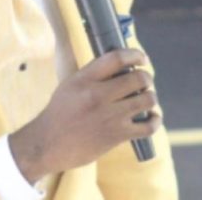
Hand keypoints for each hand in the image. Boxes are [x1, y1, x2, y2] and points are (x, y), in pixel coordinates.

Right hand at [7, 49, 160, 182]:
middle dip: (146, 78)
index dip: (135, 55)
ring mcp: (109, 116)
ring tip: (146, 99)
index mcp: (85, 79)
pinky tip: (152, 117)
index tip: (141, 59)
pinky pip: (148, 126)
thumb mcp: (71, 84)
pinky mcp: (116, 136)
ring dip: (151, 98)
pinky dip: (154, 121)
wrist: (47, 145)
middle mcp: (98, 95)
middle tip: (144, 81)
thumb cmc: (60, 112)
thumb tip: (121, 63)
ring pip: (147, 100)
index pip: (117, 58)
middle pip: (138, 78)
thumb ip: (94, 73)